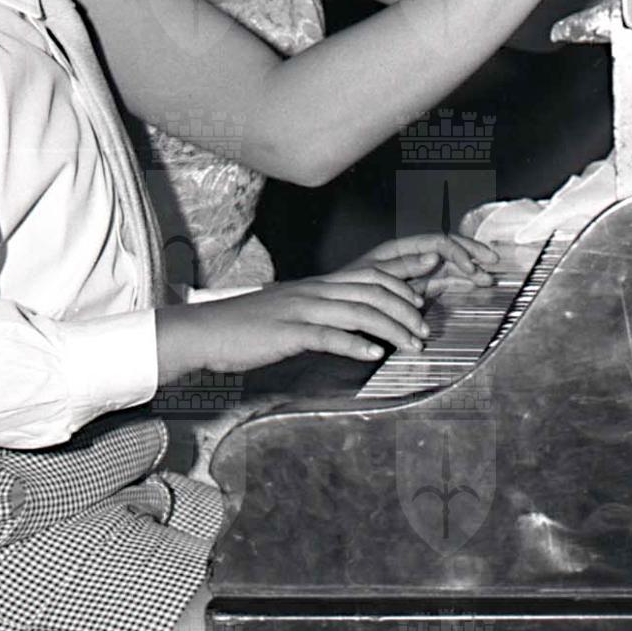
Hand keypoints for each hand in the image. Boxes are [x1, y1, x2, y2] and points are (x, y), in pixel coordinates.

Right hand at [155, 264, 429, 378]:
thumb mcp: (291, 313)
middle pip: (372, 291)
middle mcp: (313, 292)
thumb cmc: (247, 327)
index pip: (369, 275)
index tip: (424, 297)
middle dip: (405, 310)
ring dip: (391, 329)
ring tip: (412, 346)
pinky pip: (327, 335)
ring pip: (357, 312)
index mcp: (316, 286)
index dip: (401, 283)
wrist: (205, 332)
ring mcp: (300, 310)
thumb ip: (322, 315)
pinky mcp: (287, 332)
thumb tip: (353, 328)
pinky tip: (373, 355)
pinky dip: (354, 344)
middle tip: (425, 331)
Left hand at [342, 231, 499, 295]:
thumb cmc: (347, 290)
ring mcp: (416, 273)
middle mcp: (411, 258)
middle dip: (471, 253)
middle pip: (448, 248)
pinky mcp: (419, 290)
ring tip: (488, 276)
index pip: (436, 241)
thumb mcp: (373, 276)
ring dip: (470, 268)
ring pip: (450, 264)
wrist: (336, 312)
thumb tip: (433, 256)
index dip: (457, 250)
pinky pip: (444, 280)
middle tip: (492, 261)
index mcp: (399, 249)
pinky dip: (461, 280)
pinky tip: (475, 282)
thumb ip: (403, 267)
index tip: (471, 266)